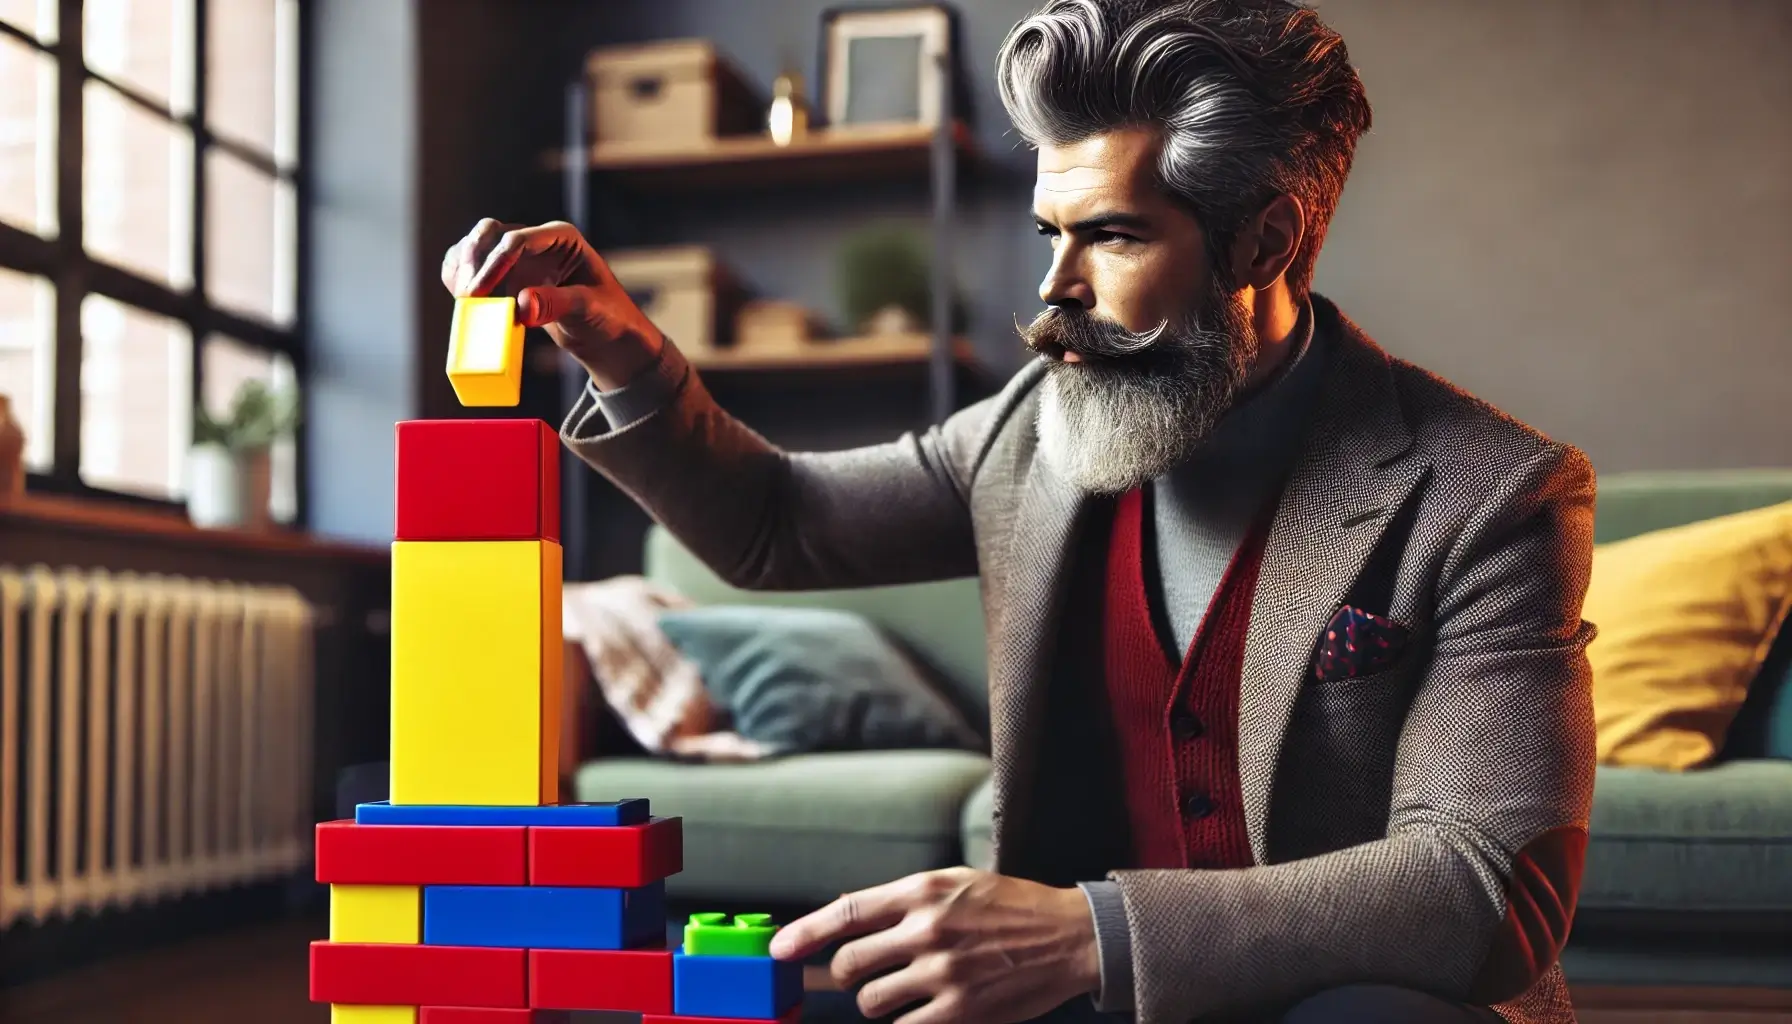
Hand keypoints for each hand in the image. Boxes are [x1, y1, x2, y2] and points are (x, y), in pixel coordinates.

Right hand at [439, 219, 661, 388]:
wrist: (606, 334)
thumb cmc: (607, 317)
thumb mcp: (589, 310)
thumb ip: (557, 304)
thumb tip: (522, 304)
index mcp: (561, 237)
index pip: (518, 240)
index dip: (494, 264)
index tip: (480, 293)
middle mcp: (536, 240)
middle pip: (489, 232)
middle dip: (472, 260)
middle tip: (467, 296)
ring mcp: (518, 256)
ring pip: (475, 247)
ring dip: (461, 269)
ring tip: (463, 300)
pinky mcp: (506, 275)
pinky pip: (473, 268)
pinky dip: (459, 279)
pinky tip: (461, 298)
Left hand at [768, 867, 1100, 1023]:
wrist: (1069, 937)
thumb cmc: (1011, 908)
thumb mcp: (956, 883)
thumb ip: (905, 900)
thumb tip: (850, 920)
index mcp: (923, 891)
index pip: (847, 912)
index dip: (805, 932)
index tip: (779, 949)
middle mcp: (927, 929)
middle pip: (849, 963)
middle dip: (846, 974)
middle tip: (861, 975)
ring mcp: (942, 973)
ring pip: (871, 1001)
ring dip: (876, 1003)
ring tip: (901, 993)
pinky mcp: (960, 1011)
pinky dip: (905, 1023)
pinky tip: (923, 1011)